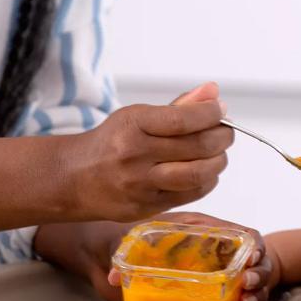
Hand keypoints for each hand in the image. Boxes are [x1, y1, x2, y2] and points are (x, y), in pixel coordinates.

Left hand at [37, 211, 271, 300]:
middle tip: (246, 286)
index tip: (252, 256)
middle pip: (250, 259)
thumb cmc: (120, 238)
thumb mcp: (122, 244)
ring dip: (252, 296)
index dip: (252, 244)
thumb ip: (121, 256)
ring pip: (244, 284)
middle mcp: (208, 251)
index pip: (238, 232)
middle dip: (256, 273)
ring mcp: (207, 274)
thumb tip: (112, 274)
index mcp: (199, 229)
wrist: (103, 253)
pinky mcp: (201, 296)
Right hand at [65, 83, 233, 221]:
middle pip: (197, 147)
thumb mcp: (136, 116)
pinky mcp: (147, 207)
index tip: (220, 110)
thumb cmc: (111, 143)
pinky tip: (206, 172)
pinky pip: (190, 194)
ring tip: (218, 153)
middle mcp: (135, 156)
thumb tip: (213, 92)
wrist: (74, 178)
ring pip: (198, 174)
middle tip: (225, 132)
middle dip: (222, 137)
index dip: (211, 114)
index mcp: (132, 126)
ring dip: (219, 161)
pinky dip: (207, 181)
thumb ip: (178, 107)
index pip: (183, 119)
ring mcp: (141, 185)